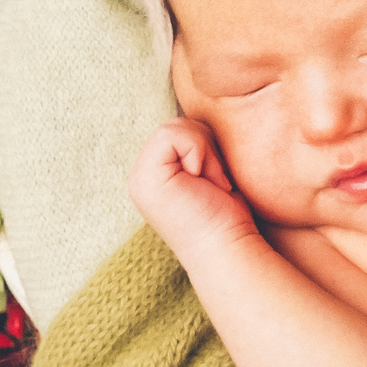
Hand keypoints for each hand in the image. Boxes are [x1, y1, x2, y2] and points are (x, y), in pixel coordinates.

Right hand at [129, 118, 257, 254]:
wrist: (228, 248)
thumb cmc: (227, 216)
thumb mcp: (209, 169)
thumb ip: (193, 147)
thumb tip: (199, 118)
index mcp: (153, 174)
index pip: (176, 130)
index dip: (204, 145)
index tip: (216, 180)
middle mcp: (139, 175)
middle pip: (175, 124)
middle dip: (205, 147)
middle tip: (214, 183)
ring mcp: (138, 178)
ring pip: (175, 127)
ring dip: (205, 153)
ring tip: (210, 184)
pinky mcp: (146, 178)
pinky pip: (173, 134)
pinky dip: (199, 153)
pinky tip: (206, 183)